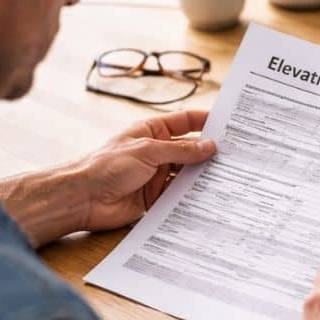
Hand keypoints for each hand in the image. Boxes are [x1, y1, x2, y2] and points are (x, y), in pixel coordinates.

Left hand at [0, 110, 214, 246]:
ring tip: (228, 177)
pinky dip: (192, 197)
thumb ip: (181, 150)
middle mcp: (156, 152)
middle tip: (236, 155)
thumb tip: (210, 146)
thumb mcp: (148, 151)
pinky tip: (209, 197)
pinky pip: (179, 196)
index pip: (184, 122)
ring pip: (187, 174)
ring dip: (203, 176)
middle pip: (189, 150)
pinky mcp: (155, 198)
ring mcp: (156, 175)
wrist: (83, 198)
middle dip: (210, 153)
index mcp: (151, 131)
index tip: (229, 124)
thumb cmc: (106, 166)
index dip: (205, 121)